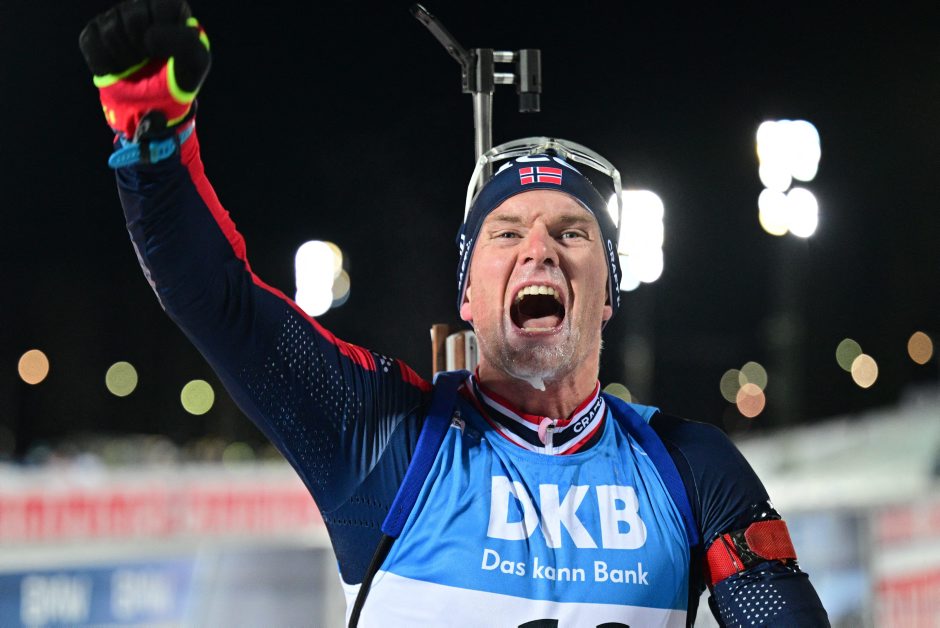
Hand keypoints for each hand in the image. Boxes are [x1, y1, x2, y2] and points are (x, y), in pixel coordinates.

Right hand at [79, 0, 209, 139]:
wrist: (154, 104)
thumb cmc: (180, 79)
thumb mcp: (197, 63)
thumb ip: (186, 45)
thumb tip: (148, 36)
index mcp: (170, 9)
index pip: (164, 6)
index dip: (166, 34)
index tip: (170, 53)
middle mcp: (141, 7)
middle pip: (132, 17)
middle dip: (143, 49)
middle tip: (151, 63)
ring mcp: (115, 18)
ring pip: (110, 31)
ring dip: (126, 60)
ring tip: (136, 67)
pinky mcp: (94, 33)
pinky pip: (92, 43)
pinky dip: (106, 65)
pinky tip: (119, 69)